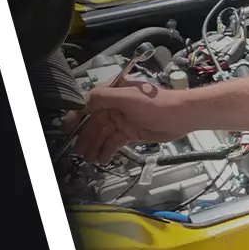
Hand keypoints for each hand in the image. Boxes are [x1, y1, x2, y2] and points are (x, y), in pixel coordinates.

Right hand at [60, 81, 192, 163]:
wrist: (181, 116)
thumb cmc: (158, 103)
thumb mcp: (127, 97)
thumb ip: (103, 98)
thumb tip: (85, 103)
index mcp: (113, 91)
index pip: (89, 103)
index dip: (77, 116)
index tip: (67, 128)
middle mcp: (115, 104)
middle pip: (94, 122)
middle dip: (85, 136)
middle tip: (77, 150)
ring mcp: (122, 118)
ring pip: (103, 134)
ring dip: (95, 146)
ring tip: (88, 158)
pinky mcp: (130, 131)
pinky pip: (114, 141)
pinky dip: (107, 150)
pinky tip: (101, 158)